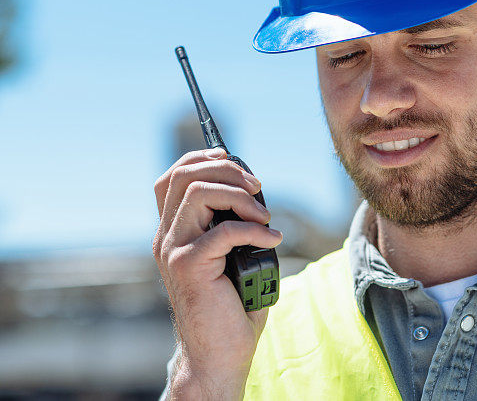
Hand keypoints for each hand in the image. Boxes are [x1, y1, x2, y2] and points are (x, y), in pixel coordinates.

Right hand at [152, 148, 281, 398]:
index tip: (238, 165)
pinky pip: (224, 231)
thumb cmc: (233, 305)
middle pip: (184, 175)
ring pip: (198, 193)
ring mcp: (173, 250)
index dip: (205, 159)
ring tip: (264, 217)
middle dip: (228, 170)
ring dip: (240, 197)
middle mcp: (166, 236)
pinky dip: (255, 230)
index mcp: (174, 230)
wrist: (220, 354)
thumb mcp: (234, 253)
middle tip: (258, 187)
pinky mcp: (189, 267)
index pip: (173, 176)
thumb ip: (233, 221)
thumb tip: (255, 188)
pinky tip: (273, 240)